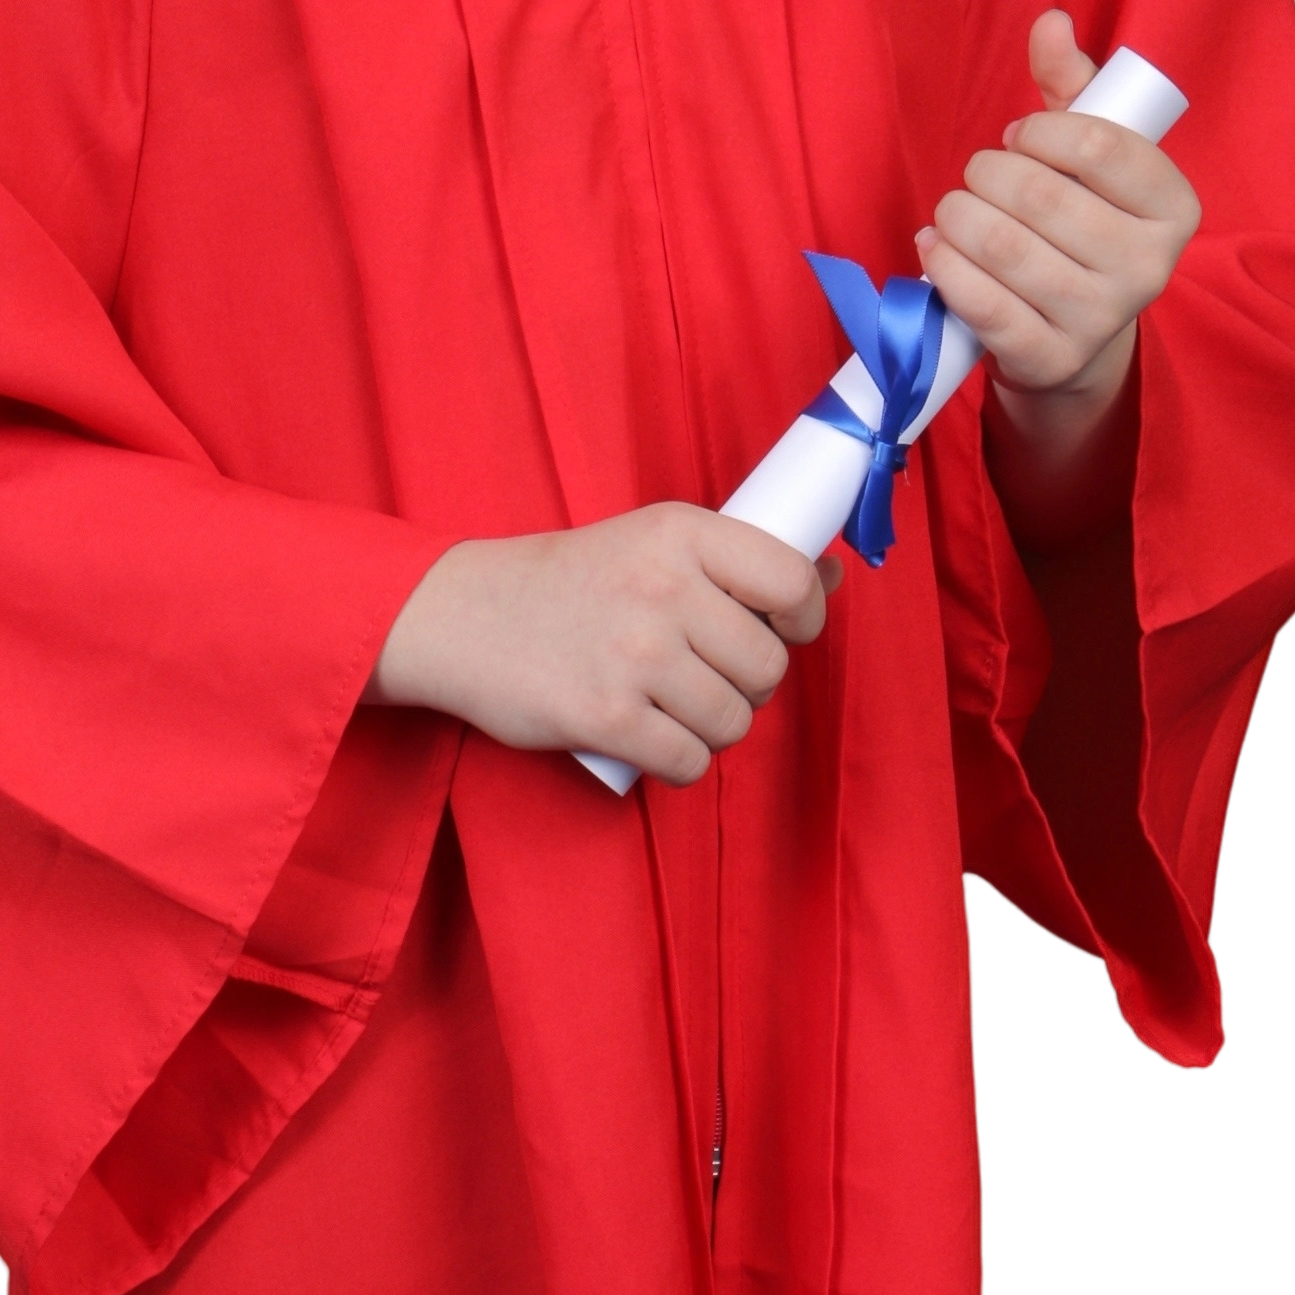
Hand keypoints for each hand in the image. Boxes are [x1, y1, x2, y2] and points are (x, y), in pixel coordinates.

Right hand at [362, 504, 837, 786]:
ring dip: (710, 728)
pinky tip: (649, 738)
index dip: (804, 618)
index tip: (781, 630)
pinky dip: (677, 761)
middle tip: (700, 673)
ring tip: (669, 706)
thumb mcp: (650, 541)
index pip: (792, 582)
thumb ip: (736, 560)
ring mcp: (635, 655)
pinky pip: (689, 762)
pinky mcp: (606, 718)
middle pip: (768, 669)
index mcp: (680, 532)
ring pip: (734, 722)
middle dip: (745, 684)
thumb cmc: (567, 582)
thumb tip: (833, 574)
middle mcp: (663, 588)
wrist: (461, 615)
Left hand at [915, 7, 1199, 530]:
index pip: (1101, 145)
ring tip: (955, 212)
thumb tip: (1051, 21)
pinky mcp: (1050, 358)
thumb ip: (1069, 82)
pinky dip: (943, 265)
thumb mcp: (1085, 149)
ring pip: (1002, 246)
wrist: (1071, 329)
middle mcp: (1150, 267)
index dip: (1040, 132)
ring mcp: (1102, 319)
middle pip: (1040, 195)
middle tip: (979, 178)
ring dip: (957, 217)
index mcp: (1174, 205)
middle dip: (986, 173)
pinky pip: (981, 304)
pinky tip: (938, 248)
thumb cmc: (1079, 217)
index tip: (1019, 138)